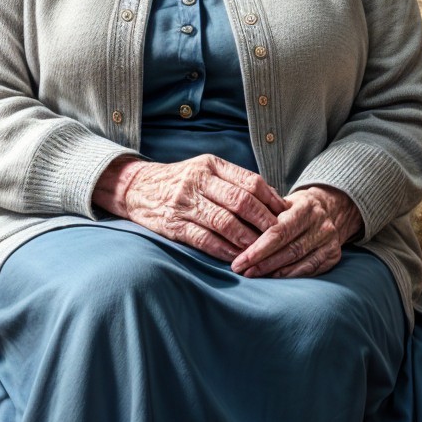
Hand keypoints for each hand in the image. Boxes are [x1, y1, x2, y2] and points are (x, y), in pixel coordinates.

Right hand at [94, 155, 288, 261]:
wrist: (136, 188)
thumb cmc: (180, 181)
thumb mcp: (206, 170)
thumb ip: (235, 182)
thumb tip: (274, 202)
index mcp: (211, 165)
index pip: (250, 182)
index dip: (272, 201)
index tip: (285, 216)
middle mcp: (198, 180)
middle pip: (241, 201)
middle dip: (264, 222)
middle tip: (278, 236)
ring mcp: (184, 202)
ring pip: (224, 222)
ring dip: (246, 239)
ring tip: (260, 250)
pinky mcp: (172, 224)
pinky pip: (203, 239)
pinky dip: (223, 250)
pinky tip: (236, 257)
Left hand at [230, 186, 361, 278]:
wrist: (331, 208)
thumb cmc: (296, 207)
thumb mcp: (282, 201)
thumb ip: (263, 211)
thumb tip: (234, 227)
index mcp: (306, 207)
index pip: (278, 231)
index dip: (257, 249)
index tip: (238, 260)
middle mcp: (321, 224)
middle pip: (288, 249)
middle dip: (262, 263)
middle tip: (241, 271)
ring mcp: (329, 241)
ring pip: (298, 261)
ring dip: (273, 272)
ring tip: (252, 275)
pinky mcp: (334, 255)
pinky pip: (309, 270)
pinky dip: (289, 275)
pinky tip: (273, 278)